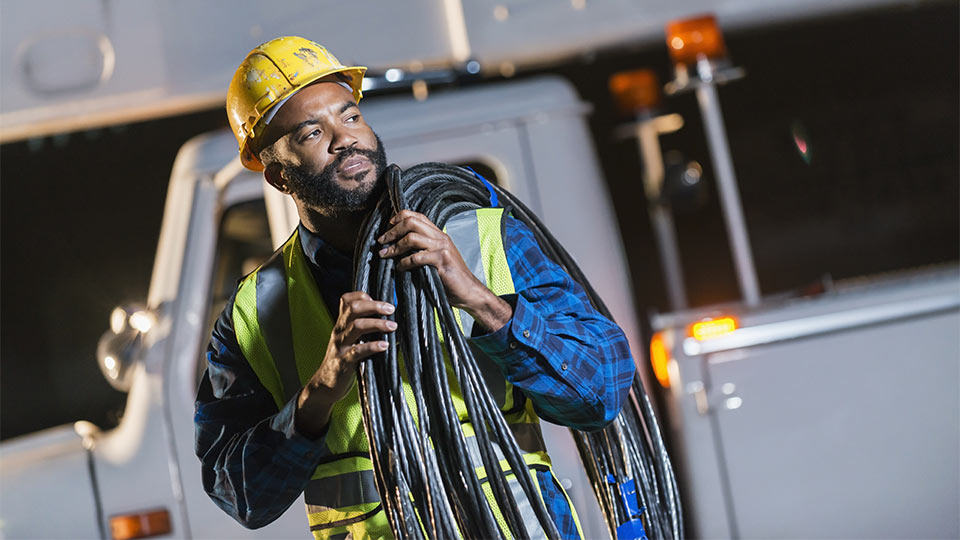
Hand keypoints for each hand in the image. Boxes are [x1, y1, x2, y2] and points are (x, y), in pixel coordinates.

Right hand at [295, 292, 395, 438]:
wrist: (325, 385)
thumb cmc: (343, 360)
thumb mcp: (349, 340)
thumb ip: (363, 329)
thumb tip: (390, 320)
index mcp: (341, 324)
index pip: (347, 300)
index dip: (363, 296)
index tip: (379, 302)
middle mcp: (339, 331)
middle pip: (353, 309)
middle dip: (374, 306)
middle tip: (391, 309)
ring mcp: (341, 346)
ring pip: (356, 327)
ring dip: (377, 324)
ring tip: (393, 326)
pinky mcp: (344, 362)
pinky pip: (358, 351)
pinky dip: (373, 346)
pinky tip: (385, 345)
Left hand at [377, 210, 511, 331]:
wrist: (469, 291)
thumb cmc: (450, 278)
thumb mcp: (436, 259)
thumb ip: (422, 250)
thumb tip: (397, 248)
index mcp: (439, 234)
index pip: (417, 216)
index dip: (399, 218)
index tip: (387, 228)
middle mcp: (440, 237)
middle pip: (411, 222)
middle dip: (392, 231)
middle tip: (382, 241)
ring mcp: (442, 248)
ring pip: (412, 237)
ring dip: (395, 246)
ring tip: (386, 254)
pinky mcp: (442, 261)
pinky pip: (417, 257)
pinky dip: (404, 262)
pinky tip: (400, 268)